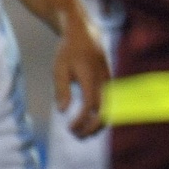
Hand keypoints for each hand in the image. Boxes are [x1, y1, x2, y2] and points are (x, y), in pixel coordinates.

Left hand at [55, 14, 110, 137]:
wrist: (83, 32)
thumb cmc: (68, 50)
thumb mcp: (59, 69)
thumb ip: (61, 90)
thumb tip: (62, 110)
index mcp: (91, 78)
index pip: (89, 105)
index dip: (81, 120)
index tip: (70, 128)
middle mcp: (103, 80)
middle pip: (105, 110)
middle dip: (93, 127)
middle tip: (77, 136)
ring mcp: (108, 79)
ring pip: (110, 107)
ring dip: (98, 122)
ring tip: (83, 132)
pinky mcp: (108, 79)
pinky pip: (110, 100)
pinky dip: (101, 113)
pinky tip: (90, 119)